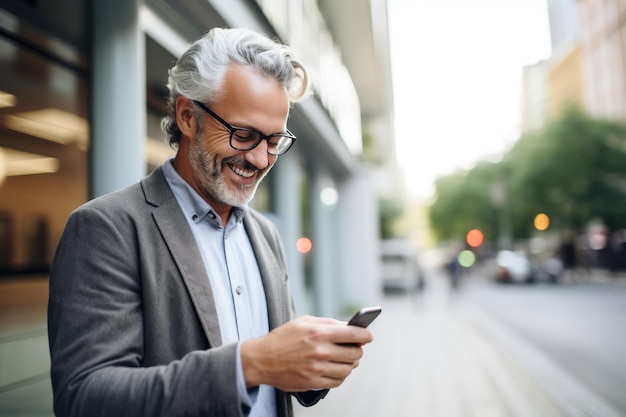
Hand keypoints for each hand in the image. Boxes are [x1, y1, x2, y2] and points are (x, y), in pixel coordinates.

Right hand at [241, 315, 373, 391]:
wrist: (262, 359)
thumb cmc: (283, 338)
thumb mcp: (304, 322)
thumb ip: (328, 323)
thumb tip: (348, 327)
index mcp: (319, 333)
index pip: (353, 335)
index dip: (365, 335)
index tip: (368, 336)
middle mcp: (320, 351)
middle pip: (355, 354)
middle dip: (358, 350)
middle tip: (355, 348)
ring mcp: (317, 369)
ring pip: (348, 369)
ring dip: (350, 364)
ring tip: (346, 359)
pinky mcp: (313, 382)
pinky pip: (337, 381)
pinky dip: (340, 375)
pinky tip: (336, 369)